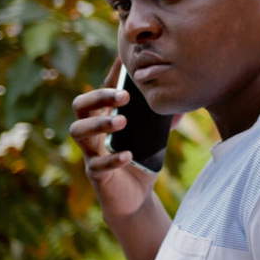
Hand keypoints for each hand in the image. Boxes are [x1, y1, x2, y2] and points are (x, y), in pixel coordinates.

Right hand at [69, 57, 155, 217]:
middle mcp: (93, 133)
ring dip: (99, 123)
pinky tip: (128, 156)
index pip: (100, 91)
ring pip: (77, 132)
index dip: (109, 76)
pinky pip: (95, 165)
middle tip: (123, 96)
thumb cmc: (141, 160)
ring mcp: (91, 153)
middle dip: (98, 96)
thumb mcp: (156, 135)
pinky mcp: (96, 175)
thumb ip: (165, 117)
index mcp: (104, 118)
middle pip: (80, 106)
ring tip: (122, 121)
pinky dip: (112, 159)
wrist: (135, 198)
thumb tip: (181, 99)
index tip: (123, 61)